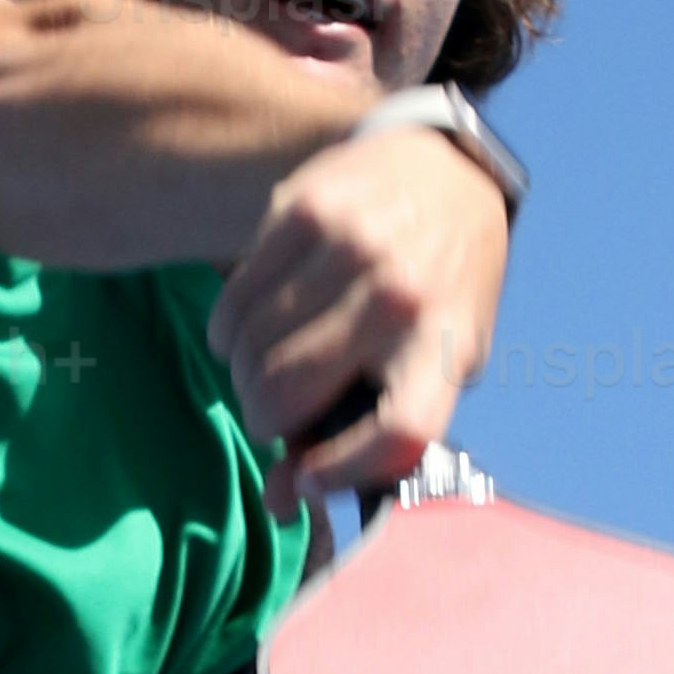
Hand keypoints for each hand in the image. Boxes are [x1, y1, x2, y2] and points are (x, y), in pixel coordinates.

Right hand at [209, 114, 508, 516]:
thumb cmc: (439, 290)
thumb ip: (366, 432)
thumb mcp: (432, 362)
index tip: (310, 477)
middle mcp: (401, 295)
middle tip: (269, 415)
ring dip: (241, 375)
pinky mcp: (303, 210)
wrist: (446, 171)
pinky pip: (236, 298)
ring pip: (253, 348)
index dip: (344, 471)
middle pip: (292, 391)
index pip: (398, 433)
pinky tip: (238, 331)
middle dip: (265, 420)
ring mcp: (351, 248)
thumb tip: (281, 502)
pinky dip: (226, 330)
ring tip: (255, 370)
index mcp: (444, 343)